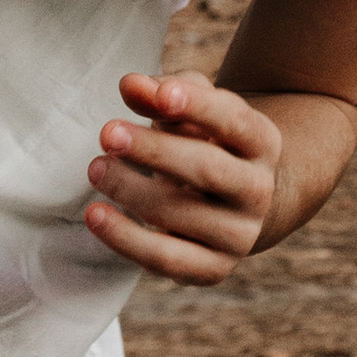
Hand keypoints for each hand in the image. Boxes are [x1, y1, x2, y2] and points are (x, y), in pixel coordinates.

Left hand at [84, 73, 279, 285]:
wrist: (231, 201)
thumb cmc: (202, 139)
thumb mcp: (190, 107)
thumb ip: (162, 91)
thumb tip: (131, 86)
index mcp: (262, 142)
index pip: (234, 121)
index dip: (198, 106)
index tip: (160, 95)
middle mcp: (259, 191)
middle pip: (208, 170)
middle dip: (154, 151)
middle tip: (107, 133)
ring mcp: (240, 236)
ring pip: (181, 215)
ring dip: (131, 190)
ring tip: (94, 168)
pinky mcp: (213, 270)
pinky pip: (166, 260)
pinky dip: (126, 238)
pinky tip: (95, 214)